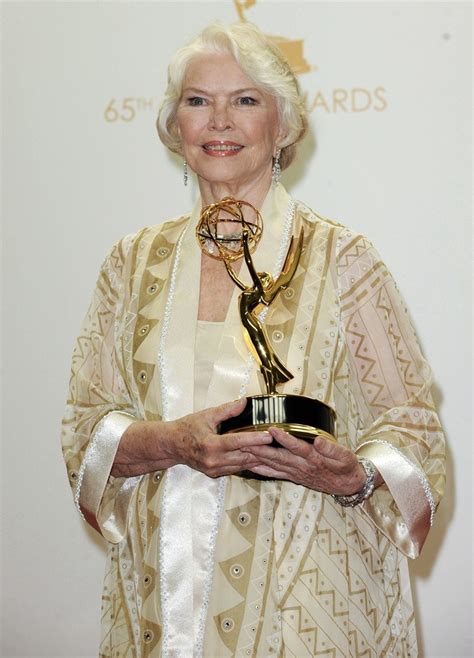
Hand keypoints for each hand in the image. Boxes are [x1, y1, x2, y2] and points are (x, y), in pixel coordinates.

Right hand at [112, 399, 272, 477]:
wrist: (171, 445)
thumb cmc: (187, 428)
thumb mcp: (206, 415)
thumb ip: (227, 410)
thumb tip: (244, 402)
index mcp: (211, 445)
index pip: (238, 442)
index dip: (255, 439)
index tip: (269, 436)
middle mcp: (213, 460)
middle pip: (243, 456)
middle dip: (261, 450)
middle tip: (277, 443)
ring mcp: (214, 469)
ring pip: (242, 465)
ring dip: (257, 458)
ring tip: (272, 451)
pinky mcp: (214, 474)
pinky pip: (235, 468)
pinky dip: (247, 463)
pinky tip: (258, 457)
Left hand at [241, 427, 370, 494]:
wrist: (348, 485)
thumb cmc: (346, 468)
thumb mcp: (345, 457)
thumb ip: (332, 449)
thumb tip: (319, 440)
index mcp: (314, 459)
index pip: (297, 447)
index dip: (284, 439)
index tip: (272, 429)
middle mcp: (302, 467)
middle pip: (278, 457)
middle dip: (261, 449)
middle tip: (245, 440)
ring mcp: (296, 473)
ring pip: (273, 465)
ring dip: (257, 457)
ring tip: (243, 449)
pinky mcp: (293, 476)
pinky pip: (274, 473)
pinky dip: (261, 469)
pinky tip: (250, 465)